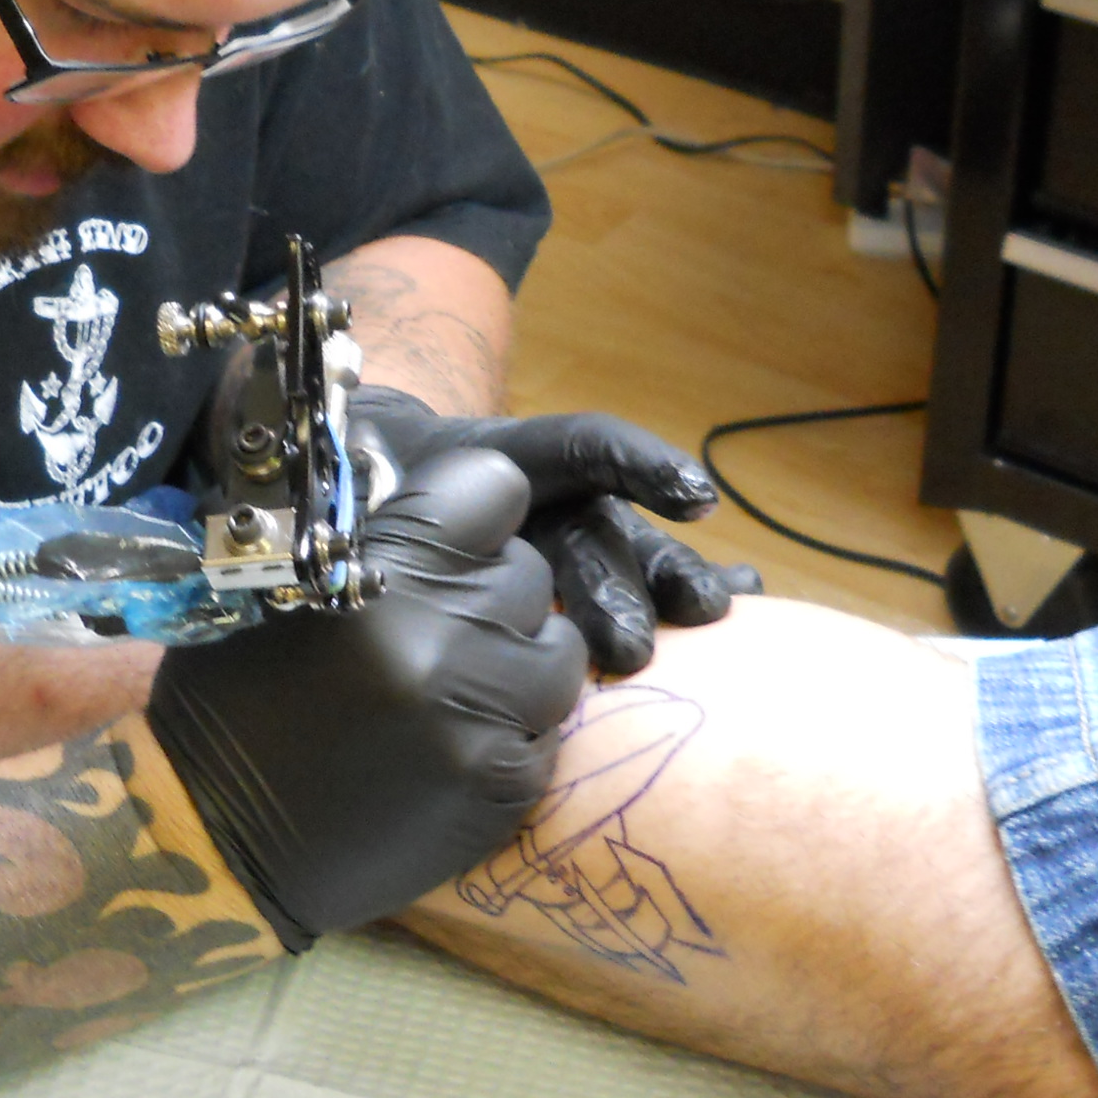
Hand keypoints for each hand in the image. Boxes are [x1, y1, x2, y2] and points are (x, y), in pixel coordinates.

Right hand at [145, 447, 588, 947]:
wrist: (217, 841)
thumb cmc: (230, 706)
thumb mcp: (277, 592)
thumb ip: (371, 545)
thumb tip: (432, 505)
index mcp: (378, 575)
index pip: (494, 489)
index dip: (474, 511)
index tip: (452, 536)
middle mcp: (442, 642)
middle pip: (529, 571)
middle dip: (491, 590)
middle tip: (440, 622)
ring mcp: (480, 723)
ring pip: (560, 653)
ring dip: (520, 660)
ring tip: (461, 682)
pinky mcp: (504, 791)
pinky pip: (551, 733)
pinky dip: (514, 731)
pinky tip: (455, 742)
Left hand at [346, 387, 762, 674]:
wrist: (360, 484)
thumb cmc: (355, 491)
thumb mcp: (346, 481)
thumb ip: (365, 493)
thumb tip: (364, 518)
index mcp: (492, 468)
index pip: (576, 450)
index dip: (635, 464)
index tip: (694, 500)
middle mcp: (540, 505)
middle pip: (592, 538)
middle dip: (619, 588)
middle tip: (632, 647)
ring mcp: (562, 544)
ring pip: (624, 565)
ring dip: (668, 592)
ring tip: (711, 618)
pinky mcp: (568, 586)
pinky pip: (635, 590)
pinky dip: (684, 601)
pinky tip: (751, 614)